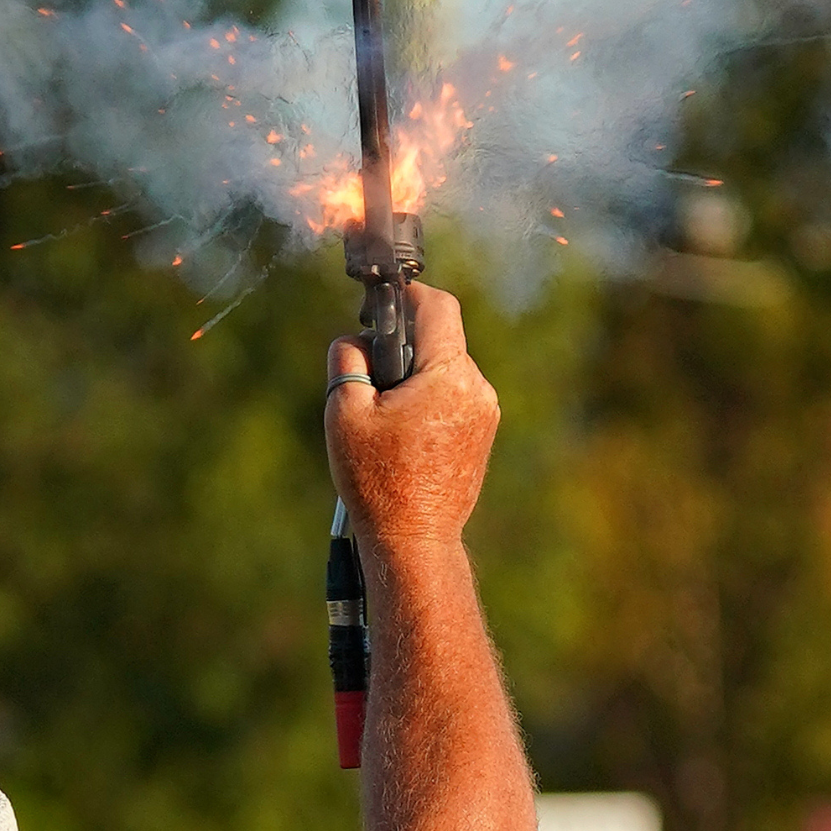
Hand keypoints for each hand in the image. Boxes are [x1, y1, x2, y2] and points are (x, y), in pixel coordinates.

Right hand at [325, 283, 498, 551]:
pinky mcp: (483, 433)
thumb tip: (355, 338)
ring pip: (445, 369)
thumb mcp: (344, 412)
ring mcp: (485, 412)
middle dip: (403, 344)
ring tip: (383, 415)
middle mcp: (476, 388)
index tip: (384, 298)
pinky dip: (427, 398)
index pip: (438, 306)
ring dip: (414, 374)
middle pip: (440, 339)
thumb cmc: (376, 478)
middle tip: (369, 374)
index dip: (409, 293)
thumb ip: (347, 359)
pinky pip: (453, 396)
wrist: (414, 538)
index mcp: (447, 375)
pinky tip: (401, 433)